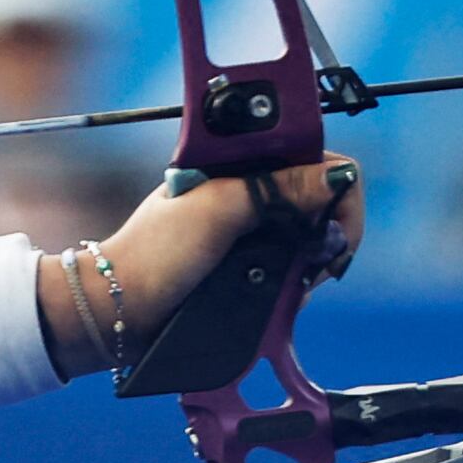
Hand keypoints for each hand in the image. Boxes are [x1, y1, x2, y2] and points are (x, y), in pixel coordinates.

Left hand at [43, 156, 359, 381]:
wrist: (123, 307)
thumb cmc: (158, 253)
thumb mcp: (219, 212)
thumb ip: (277, 189)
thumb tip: (339, 177)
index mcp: (241, 160)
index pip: (315, 155)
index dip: (335, 189)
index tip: (331, 231)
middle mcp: (251, 187)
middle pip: (321, 198)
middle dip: (327, 235)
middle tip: (310, 269)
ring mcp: (252, 226)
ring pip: (311, 237)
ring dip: (310, 264)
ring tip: (291, 288)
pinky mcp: (250, 260)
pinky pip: (293, 266)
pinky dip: (296, 283)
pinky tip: (282, 298)